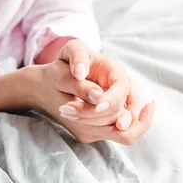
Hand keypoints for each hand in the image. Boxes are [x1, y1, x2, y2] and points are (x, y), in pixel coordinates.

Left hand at [32, 42, 154, 145]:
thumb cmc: (68, 60)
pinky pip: (110, 132)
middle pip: (120, 111)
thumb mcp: (71, 50)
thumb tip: (81, 74)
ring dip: (90, 122)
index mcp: (116, 70)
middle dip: (94, 114)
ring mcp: (119, 106)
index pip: (123, 89)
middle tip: (66, 108)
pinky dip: (90, 127)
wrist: (59, 77)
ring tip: (65, 110)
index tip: (96, 107)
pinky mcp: (111, 119)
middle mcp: (122, 90)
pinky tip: (71, 115)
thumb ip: (78, 58)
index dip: (112, 101)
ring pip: (118, 127)